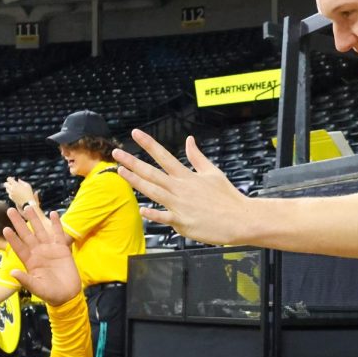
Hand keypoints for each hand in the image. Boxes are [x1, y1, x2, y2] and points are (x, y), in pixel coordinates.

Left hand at [3, 207, 81, 305]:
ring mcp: (50, 249)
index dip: (13, 238)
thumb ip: (25, 280)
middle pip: (27, 235)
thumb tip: (12, 272)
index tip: (6, 229)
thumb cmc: (50, 293)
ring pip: (41, 231)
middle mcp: (38, 252)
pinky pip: (58, 234)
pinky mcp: (62, 249)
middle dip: (19, 223)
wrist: (68, 294)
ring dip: (35, 219)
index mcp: (30, 261)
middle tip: (10, 210)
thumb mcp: (37, 288)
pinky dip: (56, 224)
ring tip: (29, 207)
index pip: (19, 247)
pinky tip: (53, 214)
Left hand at [5, 177, 37, 208]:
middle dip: (8, 183)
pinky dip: (11, 193)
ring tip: (15, 188)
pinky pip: (9, 194)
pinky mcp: (11, 198)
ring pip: (6, 189)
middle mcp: (12, 189)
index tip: (14, 179)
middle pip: (5, 184)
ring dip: (9, 188)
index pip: (8, 179)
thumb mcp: (27, 185)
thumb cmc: (29, 193)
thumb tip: (18, 180)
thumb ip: (22, 182)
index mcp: (15, 185)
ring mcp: (11, 194)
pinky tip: (15, 193)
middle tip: (13, 184)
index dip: (11, 178)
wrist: (28, 203)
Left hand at [113, 130, 251, 245]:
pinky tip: (142, 209)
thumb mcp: (213, 172)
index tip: (136, 133)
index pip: (164, 156)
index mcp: (187, 176)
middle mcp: (181, 188)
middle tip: (117, 152)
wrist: (240, 219)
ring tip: (121, 172)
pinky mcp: (183, 223)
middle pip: (152, 173)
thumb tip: (189, 140)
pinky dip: (153, 214)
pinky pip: (164, 217)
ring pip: (153, 191)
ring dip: (136, 181)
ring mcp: (180, 205)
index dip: (148, 144)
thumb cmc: (228, 197)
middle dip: (133, 162)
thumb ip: (197, 157)